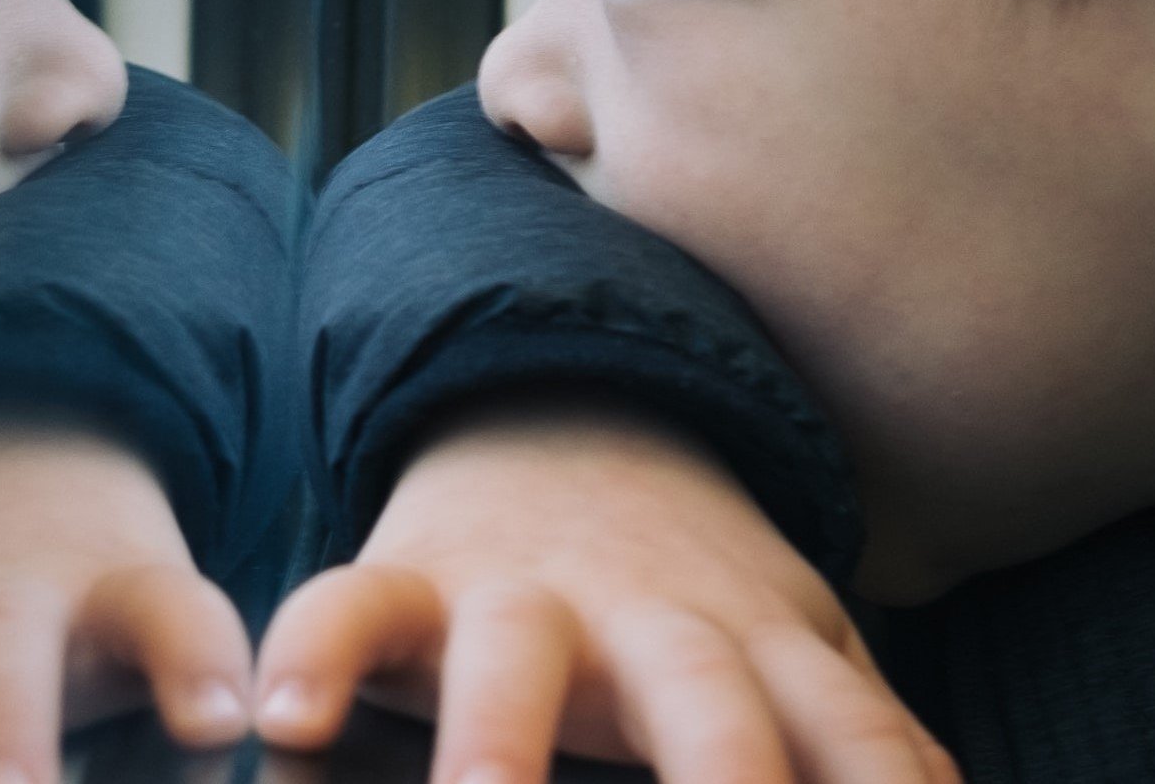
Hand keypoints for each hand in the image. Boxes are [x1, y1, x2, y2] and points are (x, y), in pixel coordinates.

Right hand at [254, 404, 954, 783]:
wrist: (561, 408)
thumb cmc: (695, 583)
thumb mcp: (801, 636)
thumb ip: (871, 732)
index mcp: (765, 641)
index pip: (846, 734)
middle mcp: (653, 617)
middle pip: (702, 698)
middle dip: (723, 777)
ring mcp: (527, 593)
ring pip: (513, 660)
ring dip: (499, 740)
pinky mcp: (413, 579)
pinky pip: (352, 606)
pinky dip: (313, 654)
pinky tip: (283, 723)